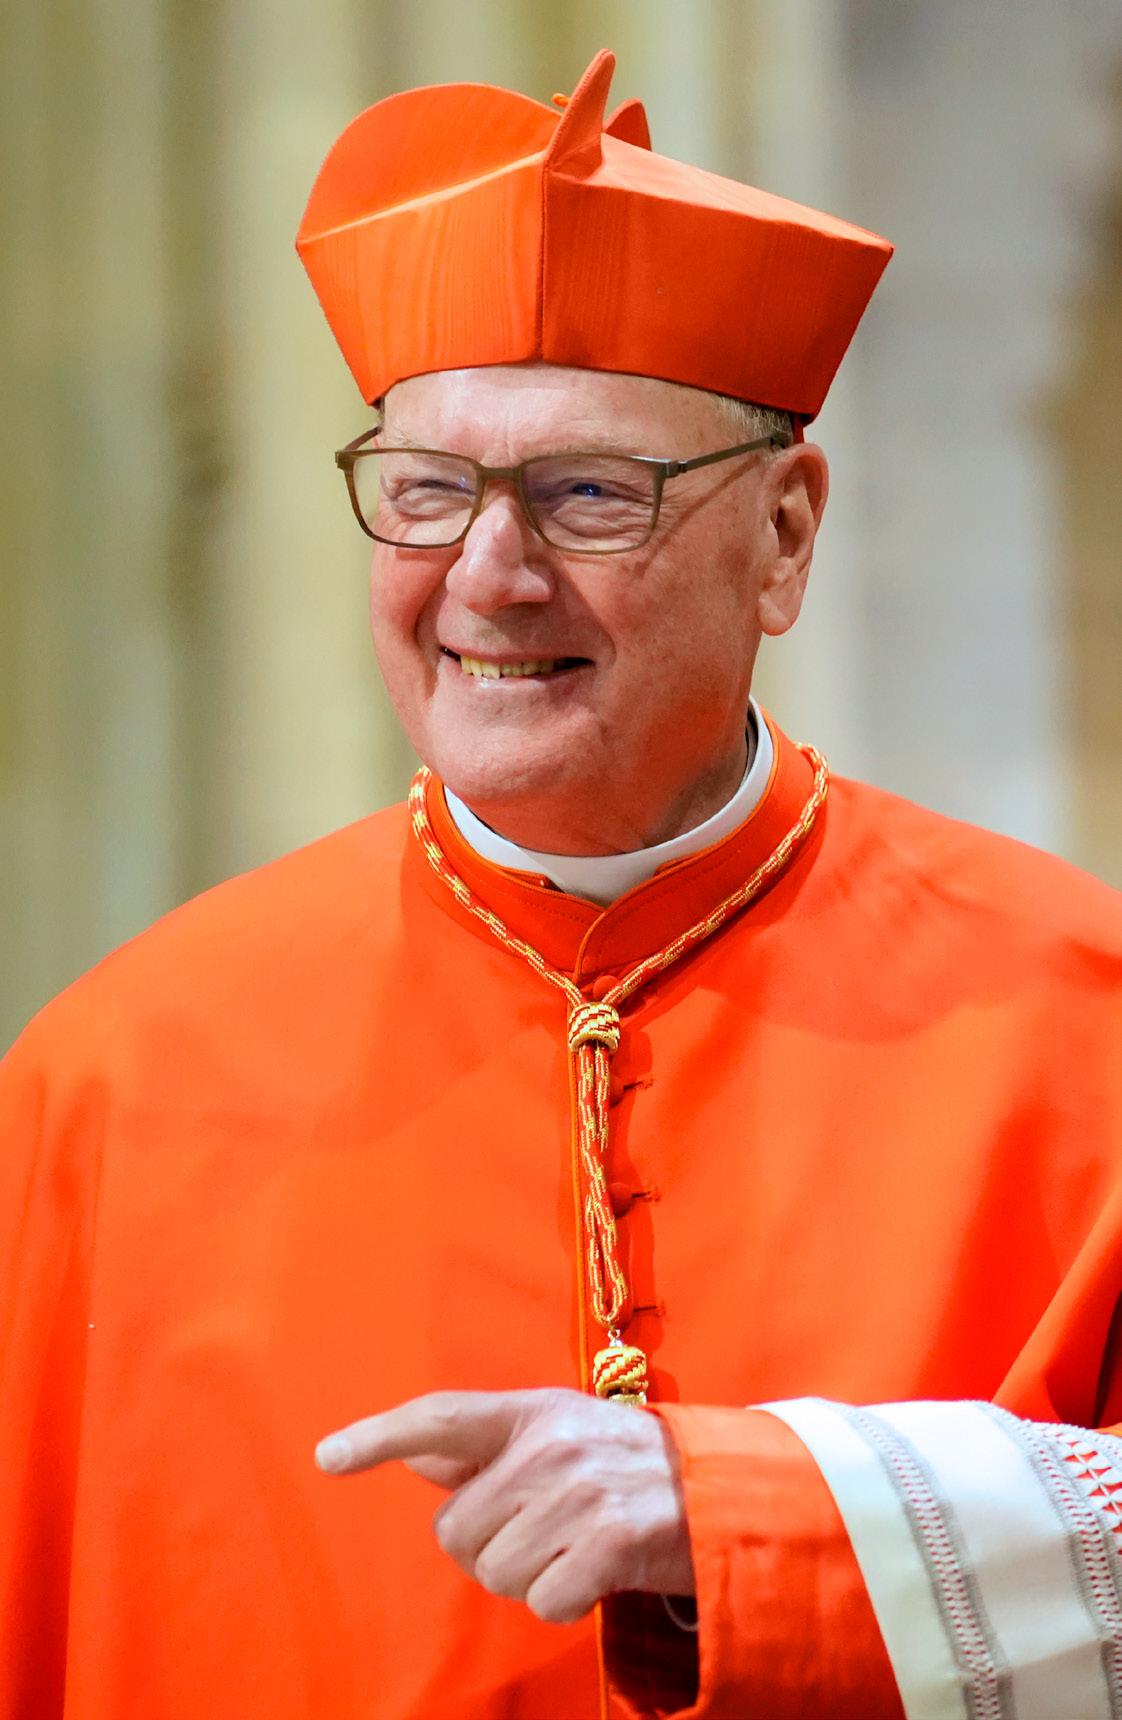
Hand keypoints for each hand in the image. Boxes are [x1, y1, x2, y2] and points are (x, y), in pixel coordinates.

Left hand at [315, 1387, 693, 1623]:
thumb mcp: (558, 1432)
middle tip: (538, 1532)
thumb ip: (488, 1447)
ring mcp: (580, 1494)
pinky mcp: (610, 1544)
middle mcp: (551, 1446)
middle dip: (486, 1547)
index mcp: (532, 1412)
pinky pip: (542, 1601)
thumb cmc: (623, 1464)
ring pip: (494, 1573)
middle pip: (456, 1531)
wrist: (719, 1491)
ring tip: (571, 1547)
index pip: (441, 1416)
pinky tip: (594, 1572)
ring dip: (528, 1576)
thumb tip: (416, 1456)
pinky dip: (564, 1600)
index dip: (379, 1435)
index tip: (328, 1458)